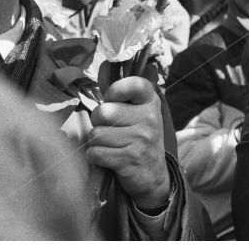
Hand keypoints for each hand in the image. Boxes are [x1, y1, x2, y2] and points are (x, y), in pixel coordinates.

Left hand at [87, 76, 170, 209]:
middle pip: (103, 112)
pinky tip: (109, 158)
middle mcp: (149, 118)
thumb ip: (123, 98)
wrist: (153, 174)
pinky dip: (96, 157)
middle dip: (99, 122)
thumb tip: (101, 74)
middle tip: (110, 129)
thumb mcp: (140, 113)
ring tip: (112, 145)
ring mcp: (141, 139)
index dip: (115, 90)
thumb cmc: (139, 137)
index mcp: (151, 102)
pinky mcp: (129, 159)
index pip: (133, 84)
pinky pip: (95, 152)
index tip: (112, 99)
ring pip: (96, 134)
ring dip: (97, 142)